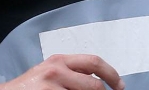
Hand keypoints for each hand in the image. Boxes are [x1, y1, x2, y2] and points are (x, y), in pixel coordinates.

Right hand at [0, 54, 123, 89]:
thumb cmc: (29, 87)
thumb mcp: (50, 72)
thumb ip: (72, 72)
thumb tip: (98, 78)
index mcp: (59, 61)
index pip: (94, 62)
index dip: (112, 75)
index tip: (119, 85)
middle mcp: (56, 71)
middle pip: (94, 85)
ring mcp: (51, 87)